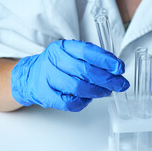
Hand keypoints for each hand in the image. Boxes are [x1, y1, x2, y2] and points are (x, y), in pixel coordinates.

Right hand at [11, 40, 128, 110]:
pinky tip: (88, 98)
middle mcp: (53, 60)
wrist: (30, 77)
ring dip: (97, 91)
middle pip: (85, 71)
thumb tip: (115, 70)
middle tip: (121, 84)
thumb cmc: (57, 66)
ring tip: (106, 92)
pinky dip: (83, 102)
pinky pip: (69, 102)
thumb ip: (91, 60)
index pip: (87, 51)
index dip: (106, 60)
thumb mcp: (71, 55)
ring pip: (78, 87)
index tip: (119, 68)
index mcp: (62, 47)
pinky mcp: (45, 94)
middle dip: (107, 79)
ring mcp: (47, 78)